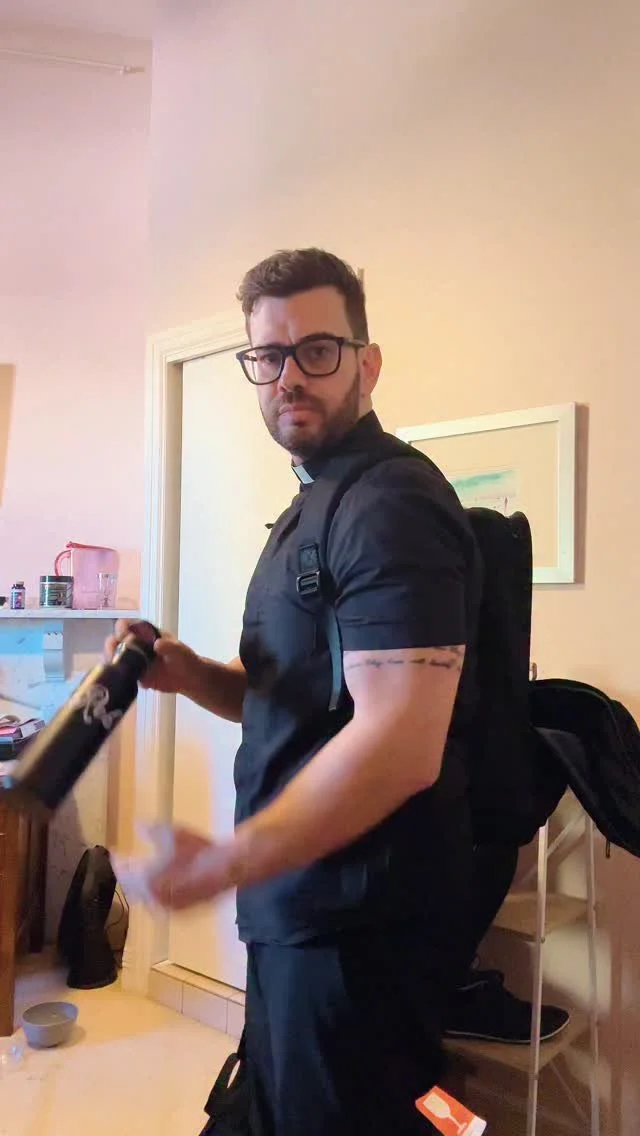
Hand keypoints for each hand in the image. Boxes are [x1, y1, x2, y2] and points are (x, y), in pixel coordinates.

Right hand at [104, 621, 200, 693]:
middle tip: (113, 650)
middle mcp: (137, 645)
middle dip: (111, 644)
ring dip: (110, 660)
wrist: (189, 679)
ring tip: (112, 665)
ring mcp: (134, 661)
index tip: (122, 633)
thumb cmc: (185, 659)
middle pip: (117, 640)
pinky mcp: (135, 675)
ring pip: (116, 657)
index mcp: (146, 634)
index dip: (122, 627)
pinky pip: (121, 675)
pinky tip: (115, 678)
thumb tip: (157, 644)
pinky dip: (116, 676)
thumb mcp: (180, 650)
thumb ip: (170, 646)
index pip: (129, 625)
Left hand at [111, 823, 236, 910]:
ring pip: (146, 900)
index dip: (118, 861)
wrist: (224, 869)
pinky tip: (163, 887)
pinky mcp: (182, 911)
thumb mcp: (171, 833)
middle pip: (132, 889)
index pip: (123, 872)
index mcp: (145, 880)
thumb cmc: (196, 849)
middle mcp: (153, 898)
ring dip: (142, 888)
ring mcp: (168, 907)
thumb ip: (150, 830)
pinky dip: (158, 895)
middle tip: (126, 866)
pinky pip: (162, 905)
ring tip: (142, 877)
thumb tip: (137, 825)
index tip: (115, 853)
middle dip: (128, 877)